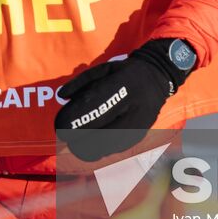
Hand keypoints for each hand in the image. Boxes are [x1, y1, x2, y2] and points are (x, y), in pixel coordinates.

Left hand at [54, 38, 191, 161]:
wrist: (158, 76)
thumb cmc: (125, 72)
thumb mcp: (103, 69)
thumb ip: (81, 83)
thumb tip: (61, 97)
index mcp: (121, 84)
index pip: (94, 106)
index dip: (75, 120)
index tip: (59, 126)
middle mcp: (133, 105)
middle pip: (101, 134)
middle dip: (79, 140)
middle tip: (66, 137)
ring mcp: (139, 123)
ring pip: (109, 146)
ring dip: (89, 148)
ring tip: (77, 142)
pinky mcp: (141, 134)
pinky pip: (117, 148)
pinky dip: (101, 149)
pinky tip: (94, 143)